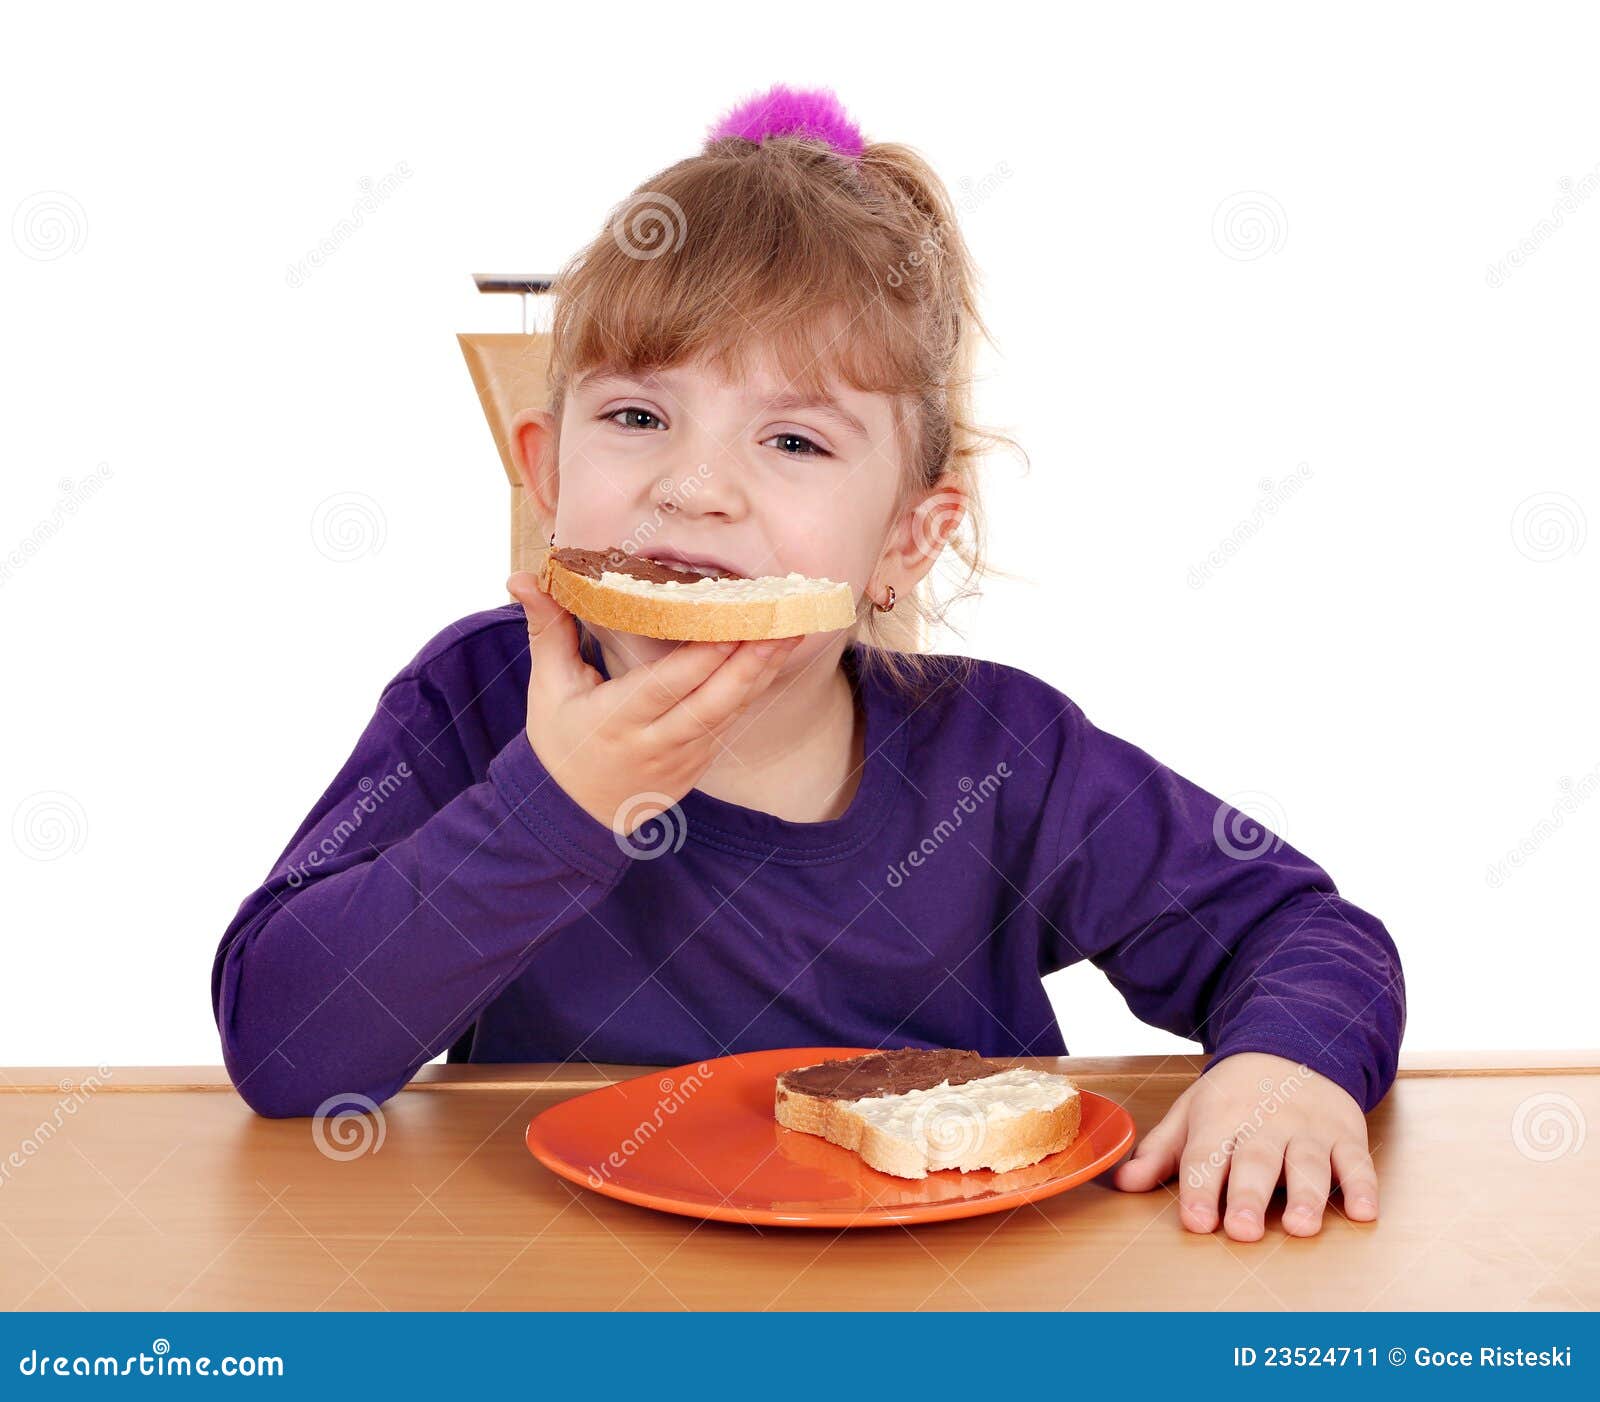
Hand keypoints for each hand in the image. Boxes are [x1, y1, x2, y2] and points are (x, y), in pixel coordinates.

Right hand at [506, 572, 800, 833]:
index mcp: (615, 720)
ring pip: (728, 713)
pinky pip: (729, 725)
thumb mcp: (548, 687)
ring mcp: (682, 759)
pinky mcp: (698, 766)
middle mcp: (654, 743)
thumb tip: (520, 577)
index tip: (733, 626)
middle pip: (711, 702)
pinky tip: (773, 660)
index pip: (665, 686)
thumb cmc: (560, 742)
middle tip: (785, 624)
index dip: (702, 659)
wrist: (572, 816)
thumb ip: (546, 628)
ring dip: (761, 674)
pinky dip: (751, 693)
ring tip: (791, 634)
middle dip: (751, 663)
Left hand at [1111, 1051, 1377, 1240]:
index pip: (1206, 1156)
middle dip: (1249, 1196)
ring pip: (1308, 1163)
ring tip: (1300, 1227)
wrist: (1292, 1044)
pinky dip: (1362, 1186)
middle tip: (1244, 1231)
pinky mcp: (1346, 1134)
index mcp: (1221, 1119)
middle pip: (1257, 1162)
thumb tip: (1124, 1183)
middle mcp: (1265, 1124)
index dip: (1200, 1190)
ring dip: (1306, 1196)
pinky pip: (1357, 1161)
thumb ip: (1161, 1151)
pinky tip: (1363, 1212)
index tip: (1196, 1223)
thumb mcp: (1192, 1112)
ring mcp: (1308, 1129)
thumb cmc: (1235, 1094)